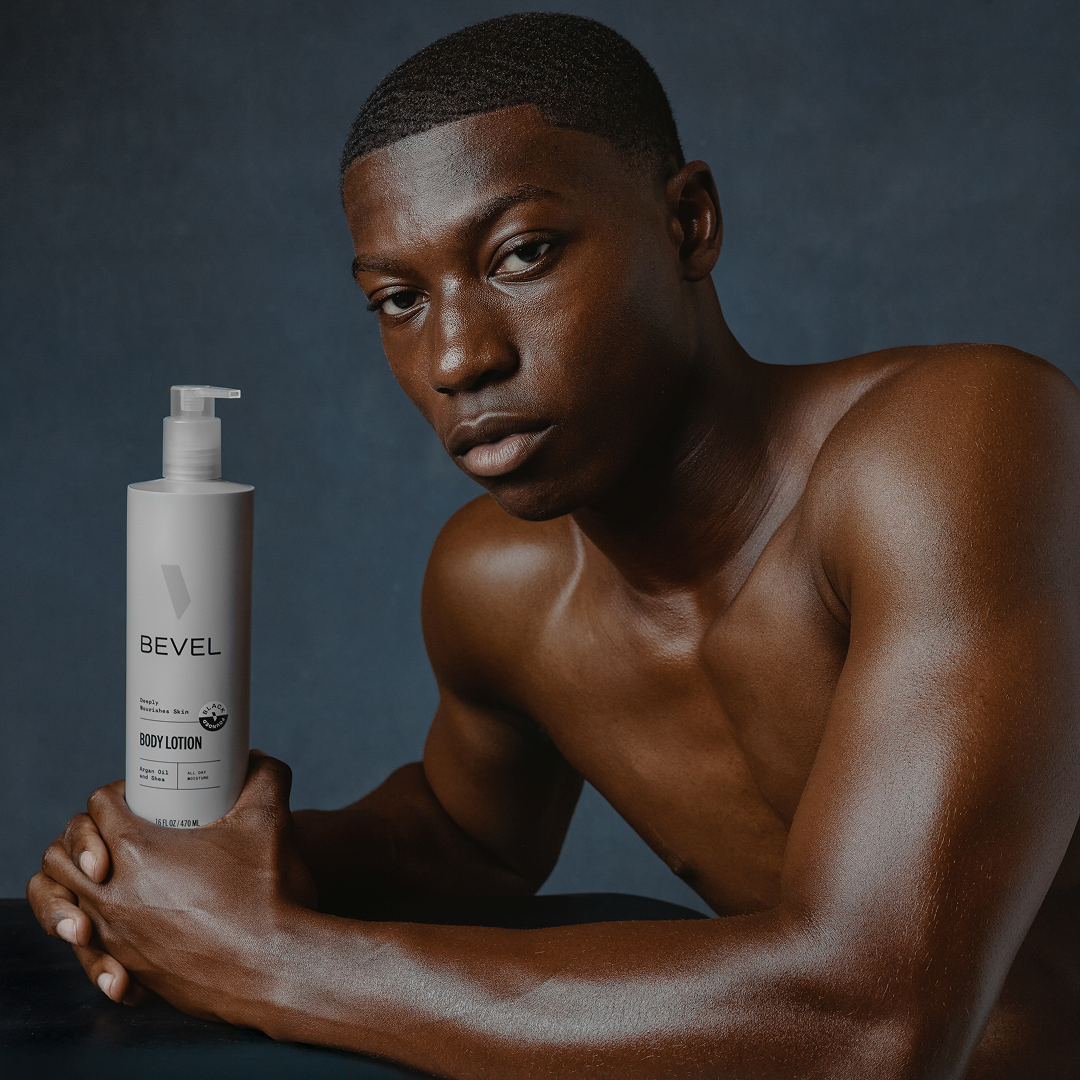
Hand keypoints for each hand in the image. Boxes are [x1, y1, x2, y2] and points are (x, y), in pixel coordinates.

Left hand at [30, 751, 317, 1021]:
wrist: (277, 966)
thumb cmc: (267, 894)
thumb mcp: (270, 819)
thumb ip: (266, 777)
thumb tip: (257, 760)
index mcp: (138, 851)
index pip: (100, 806)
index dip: (118, 794)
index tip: (146, 799)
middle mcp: (113, 896)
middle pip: (61, 857)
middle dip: (83, 841)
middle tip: (122, 837)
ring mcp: (117, 936)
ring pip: (65, 906)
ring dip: (79, 888)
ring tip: (113, 881)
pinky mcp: (131, 967)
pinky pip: (91, 949)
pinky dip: (100, 935)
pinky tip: (139, 927)